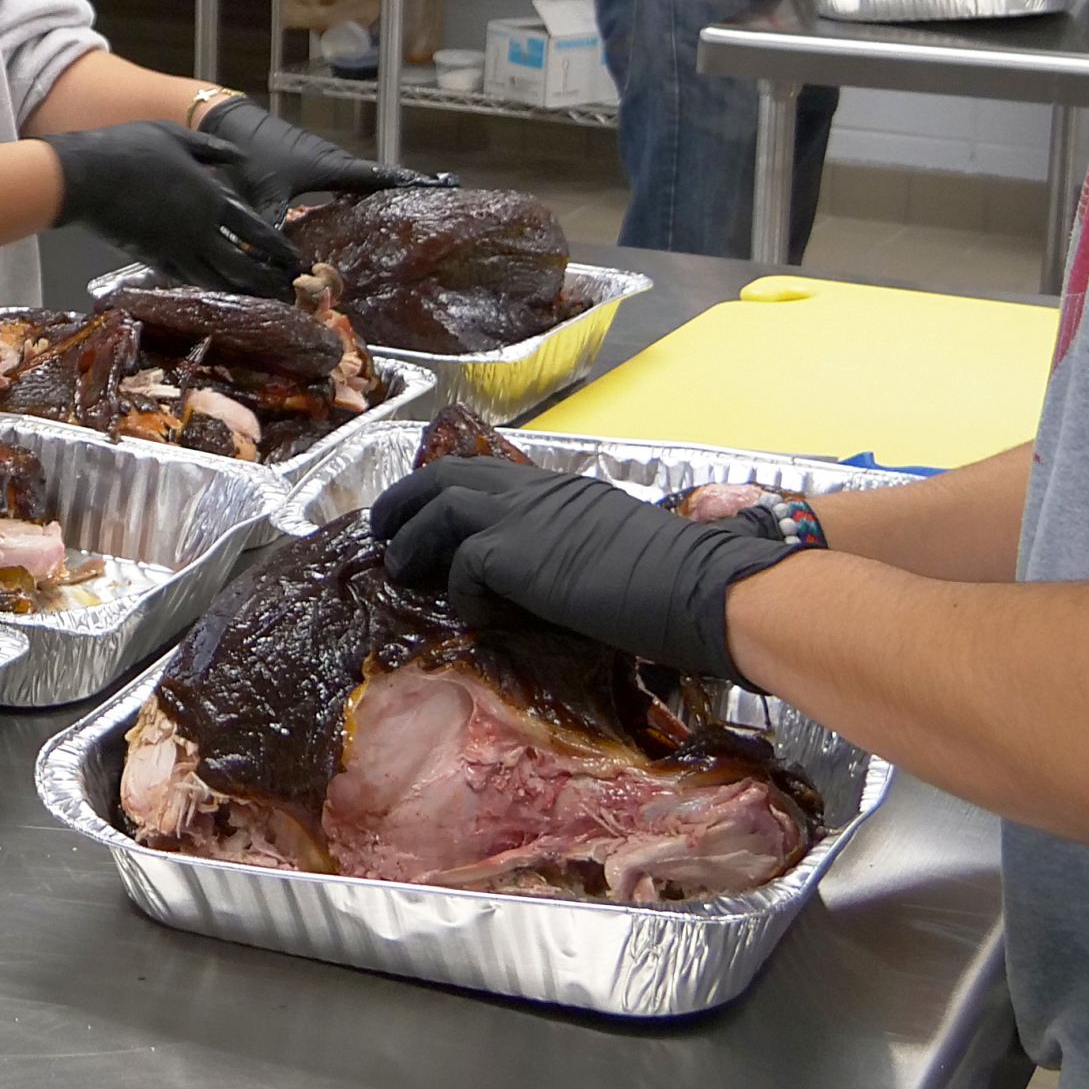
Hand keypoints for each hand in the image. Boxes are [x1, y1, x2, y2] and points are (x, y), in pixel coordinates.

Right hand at [46, 120, 301, 295]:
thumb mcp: (178, 138)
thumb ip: (214, 150)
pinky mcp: (152, 258)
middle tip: (285, 290)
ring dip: (241, 290)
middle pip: (241, 263)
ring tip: (260, 299)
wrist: (87, 177)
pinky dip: (206, 286)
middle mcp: (199, 229)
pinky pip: (186, 277)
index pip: (255, 230)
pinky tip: (216, 289)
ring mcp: (175, 248)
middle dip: (266, 278)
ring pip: (216, 278)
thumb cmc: (131, 148)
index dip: (278, 247)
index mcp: (210, 197)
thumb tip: (241, 158)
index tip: (295, 259)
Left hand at [197, 94, 437, 211]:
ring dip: (384, 199)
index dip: (412, 184)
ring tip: (409, 225)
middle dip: (406, 198)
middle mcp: (336, 164)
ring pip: (363, 186)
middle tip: (434, 219)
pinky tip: (361, 221)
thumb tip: (286, 271)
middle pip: (380, 183)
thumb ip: (274, 232)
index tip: (446, 189)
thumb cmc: (248, 154)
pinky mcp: (313, 169)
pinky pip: (346, 188)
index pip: (383, 178)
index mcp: (334, 168)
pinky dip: (359, 200)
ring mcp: (326, 165)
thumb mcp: (262, 198)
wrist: (227, 122)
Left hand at [368, 455, 800, 679]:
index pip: (488, 477)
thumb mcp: (616, 557)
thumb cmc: (681, 586)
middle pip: (448, 474)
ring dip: (411, 537)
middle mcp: (539, 492)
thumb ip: (572, 557)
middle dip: (406, 499)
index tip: (426, 517)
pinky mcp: (518, 551)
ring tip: (396, 566)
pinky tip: (470, 614)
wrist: (704, 589)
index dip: (447, 494)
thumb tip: (546, 585)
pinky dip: (460, 591)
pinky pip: (465, 565)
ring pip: (440, 504)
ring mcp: (526, 516)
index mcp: (563, 492)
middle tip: (384, 530)